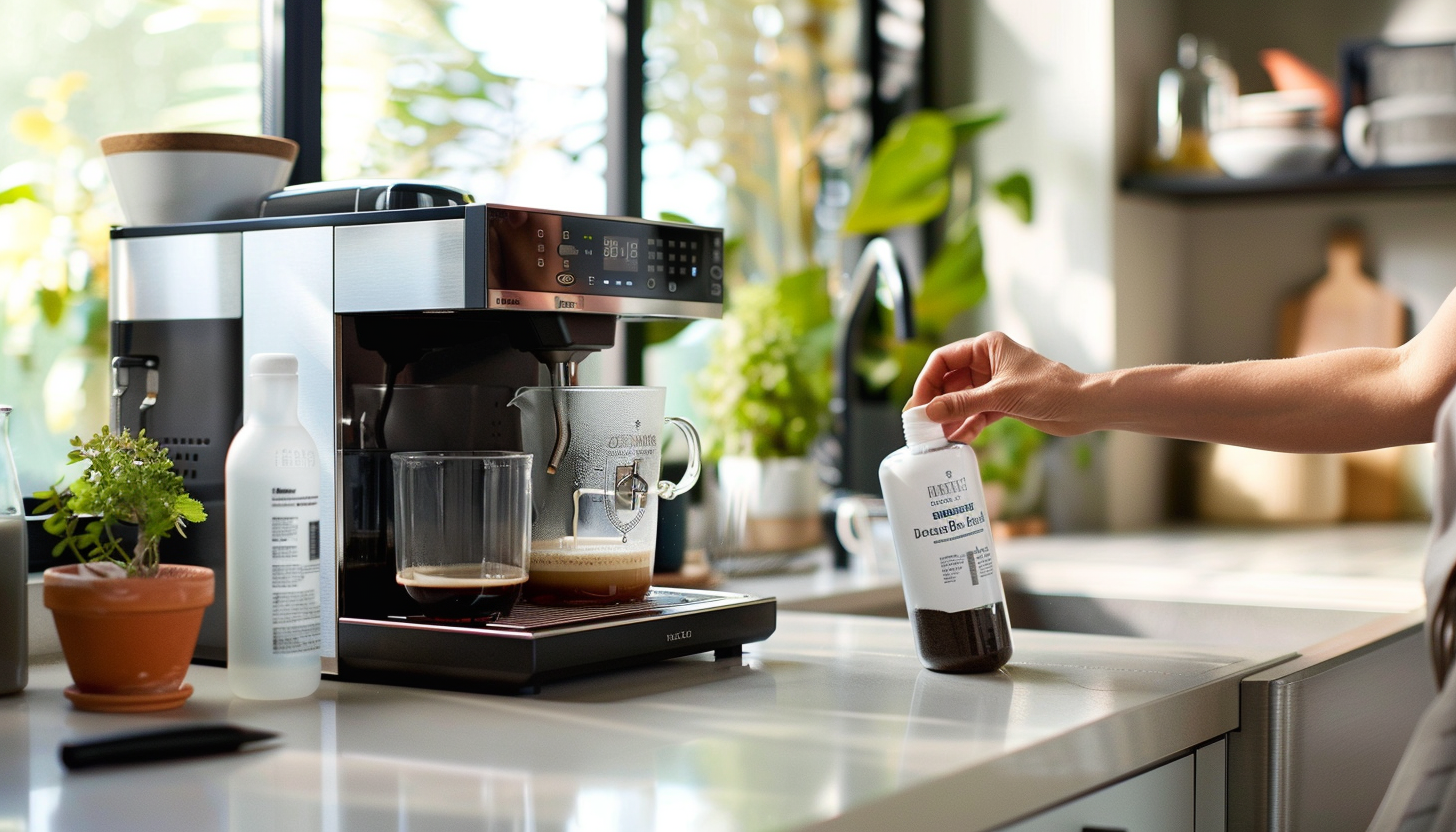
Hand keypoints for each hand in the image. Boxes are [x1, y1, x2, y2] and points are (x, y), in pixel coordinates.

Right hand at [909, 332, 1089, 441]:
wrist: (1083, 406)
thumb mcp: (1001, 395)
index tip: (917, 404)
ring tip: (938, 438)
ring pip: (962, 400)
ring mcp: (995, 384)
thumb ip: (963, 404)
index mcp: (987, 347)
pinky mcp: (1004, 402)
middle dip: (937, 404)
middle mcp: (988, 363)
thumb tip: (930, 411)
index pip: (944, 359)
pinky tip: (959, 440)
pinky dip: (968, 425)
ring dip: (951, 418)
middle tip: (923, 426)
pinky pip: (977, 413)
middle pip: (950, 381)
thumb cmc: (1050, 389)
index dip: (927, 381)